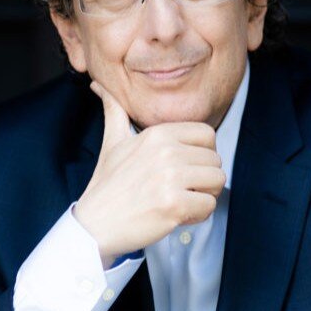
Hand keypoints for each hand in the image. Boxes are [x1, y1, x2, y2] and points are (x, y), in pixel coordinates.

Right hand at [73, 81, 225, 267]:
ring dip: (203, 196)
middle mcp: (166, 151)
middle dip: (203, 178)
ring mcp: (170, 178)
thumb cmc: (106, 186)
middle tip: (180, 189)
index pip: (207, 134)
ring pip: (217, 181)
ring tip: (179, 200)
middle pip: (215, 160)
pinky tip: (176, 215)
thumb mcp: (112, 142)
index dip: (202, 154)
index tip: (186, 168)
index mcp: (157, 134)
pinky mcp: (174, 205)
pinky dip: (197, 215)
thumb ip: (114, 111)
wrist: (93, 225)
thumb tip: (98, 84)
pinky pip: (209, 206)